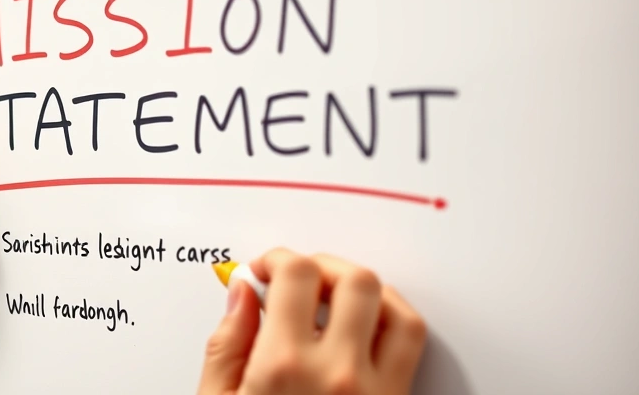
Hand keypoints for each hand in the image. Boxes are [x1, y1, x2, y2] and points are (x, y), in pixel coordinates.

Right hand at [197, 249, 426, 394]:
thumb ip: (226, 346)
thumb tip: (241, 296)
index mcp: (282, 368)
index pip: (295, 274)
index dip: (277, 258)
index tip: (265, 270)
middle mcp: (337, 375)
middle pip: (354, 280)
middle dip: (323, 264)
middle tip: (300, 276)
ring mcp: (376, 394)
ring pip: (396, 308)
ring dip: (367, 289)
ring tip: (338, 295)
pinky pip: (411, 347)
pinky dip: (394, 321)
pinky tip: (367, 326)